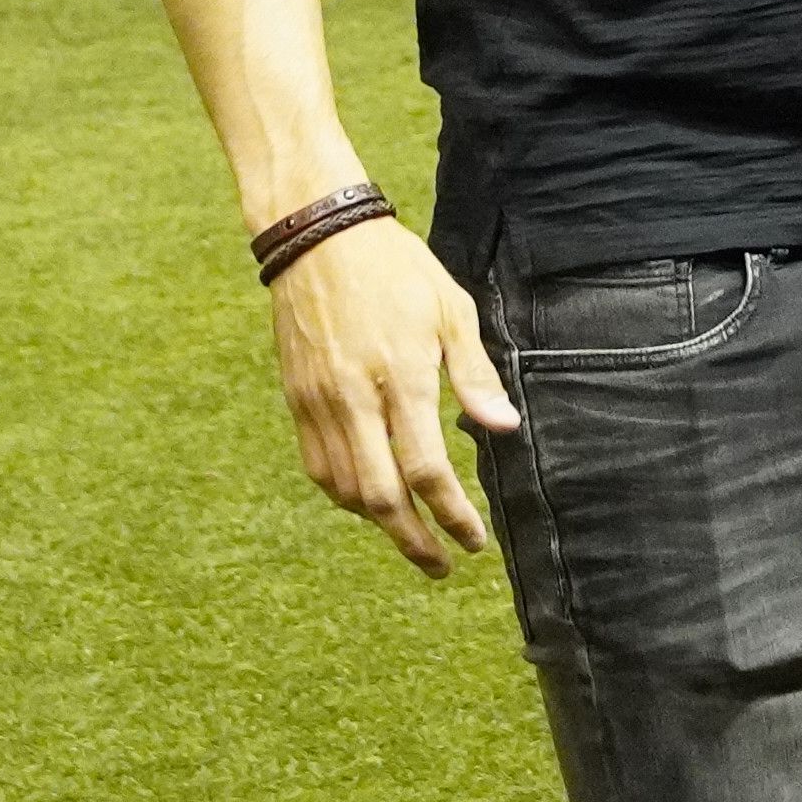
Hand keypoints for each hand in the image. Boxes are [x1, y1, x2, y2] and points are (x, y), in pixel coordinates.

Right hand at [267, 214, 517, 572]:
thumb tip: (505, 428)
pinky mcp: (297, 398)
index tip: (474, 540)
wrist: (317, 237)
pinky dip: (346, 494)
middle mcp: (355, 398)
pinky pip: (318, 466)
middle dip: (415, 540)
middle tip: (442, 564)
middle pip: (382, 496)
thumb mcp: (450, 309)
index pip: (427, 469)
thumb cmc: (396, 268)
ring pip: (346, 489)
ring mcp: (319, 401)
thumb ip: (475, 375)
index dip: (452, 514)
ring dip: (380, 522)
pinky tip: (370, 498)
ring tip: (412, 534)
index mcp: (402, 376)